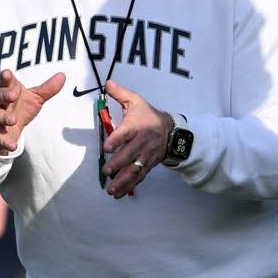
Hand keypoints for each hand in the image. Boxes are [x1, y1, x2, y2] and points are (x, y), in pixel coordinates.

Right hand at [0, 69, 64, 154]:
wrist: (3, 129)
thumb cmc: (19, 108)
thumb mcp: (34, 98)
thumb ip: (47, 89)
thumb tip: (63, 75)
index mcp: (8, 91)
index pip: (6, 82)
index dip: (5, 77)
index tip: (7, 73)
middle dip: (5, 95)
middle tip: (13, 95)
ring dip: (4, 117)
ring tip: (13, 119)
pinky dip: (5, 142)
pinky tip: (13, 146)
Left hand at [100, 79, 170, 198]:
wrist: (170, 130)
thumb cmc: (148, 115)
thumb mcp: (136, 101)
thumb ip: (120, 94)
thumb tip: (107, 84)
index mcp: (137, 125)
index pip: (127, 133)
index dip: (116, 140)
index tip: (106, 147)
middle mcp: (142, 142)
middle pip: (130, 154)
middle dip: (118, 164)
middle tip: (107, 170)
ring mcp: (146, 155)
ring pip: (135, 169)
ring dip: (123, 180)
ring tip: (111, 189)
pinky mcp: (149, 165)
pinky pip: (139, 177)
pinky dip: (129, 187)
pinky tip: (119, 194)